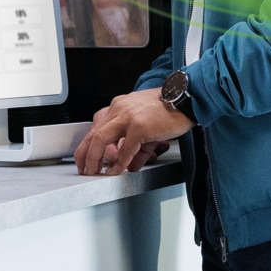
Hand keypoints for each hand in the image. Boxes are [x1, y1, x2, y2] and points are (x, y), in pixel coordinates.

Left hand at [74, 88, 190, 175]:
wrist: (186, 99)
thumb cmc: (169, 110)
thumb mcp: (147, 127)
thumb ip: (136, 147)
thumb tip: (130, 165)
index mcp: (119, 106)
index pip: (96, 126)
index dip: (88, 144)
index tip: (85, 157)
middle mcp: (119, 108)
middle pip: (94, 133)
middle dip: (85, 154)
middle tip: (84, 168)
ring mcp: (127, 116)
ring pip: (101, 138)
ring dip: (95, 158)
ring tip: (95, 171)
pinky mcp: (138, 126)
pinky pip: (125, 149)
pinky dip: (120, 163)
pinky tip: (118, 171)